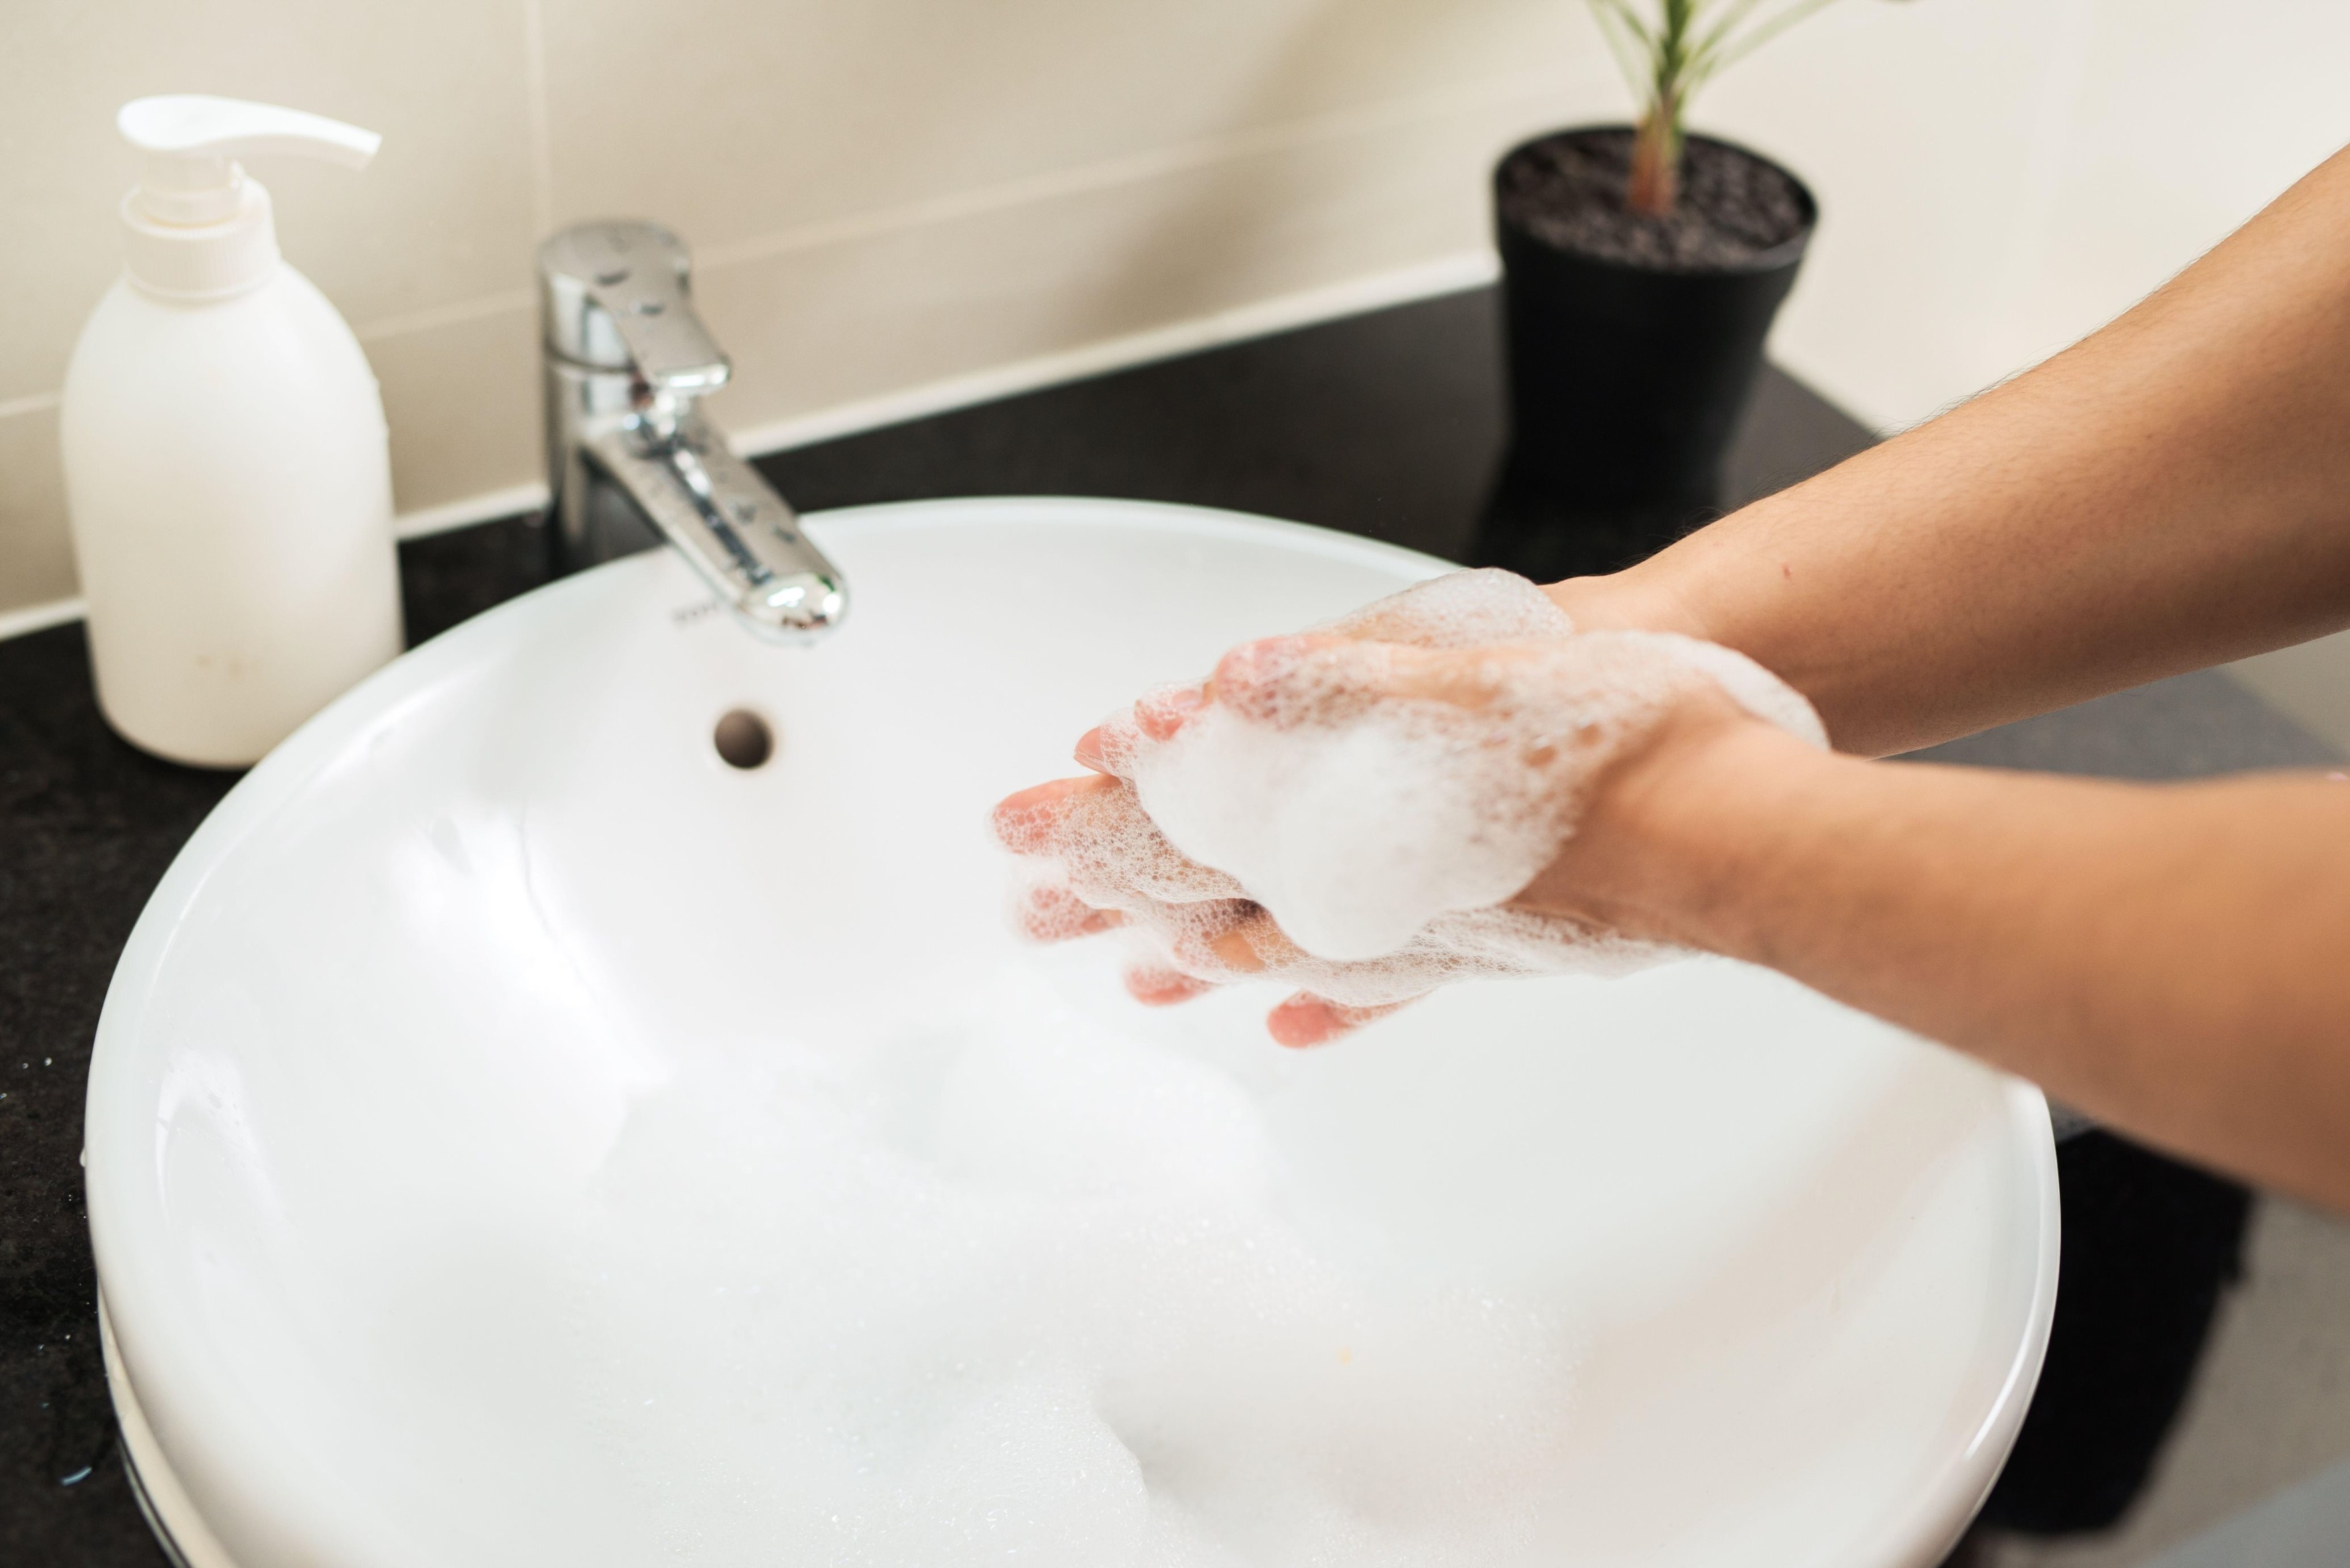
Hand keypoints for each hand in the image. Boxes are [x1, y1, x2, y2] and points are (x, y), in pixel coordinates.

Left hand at [990, 572, 1821, 1044]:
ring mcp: (1428, 929)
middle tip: (1031, 915)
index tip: (1013, 835)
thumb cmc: (1614, 736)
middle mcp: (1374, 891)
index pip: (1185, 829)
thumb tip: (1209, 694)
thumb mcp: (1465, 678)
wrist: (1738, 821)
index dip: (1093, 827)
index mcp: (1351, 820)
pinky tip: (1295, 1024)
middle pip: (1208, 898)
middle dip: (1112, 899)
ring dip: (1197, 953)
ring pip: (1281, 946)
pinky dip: (1324, 998)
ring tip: (1134, 976)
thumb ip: (1329, 682)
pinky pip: (1378, 983)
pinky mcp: (1490, 947)